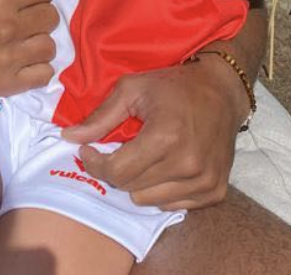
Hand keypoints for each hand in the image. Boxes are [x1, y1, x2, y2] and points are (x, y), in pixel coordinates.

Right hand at [0, 0, 57, 101]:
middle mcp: (10, 27)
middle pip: (50, 16)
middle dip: (40, 14)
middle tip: (26, 19)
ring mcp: (10, 57)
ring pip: (50, 46)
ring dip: (39, 42)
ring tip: (25, 43)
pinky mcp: (8, 83)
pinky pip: (44, 75)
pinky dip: (39, 68)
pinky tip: (25, 63)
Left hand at [61, 57, 249, 210]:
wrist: (222, 91)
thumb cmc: (173, 86)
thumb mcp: (132, 89)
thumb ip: (100, 117)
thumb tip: (68, 137)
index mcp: (166, 136)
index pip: (117, 171)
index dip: (95, 163)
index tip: (88, 149)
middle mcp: (188, 164)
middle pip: (130, 187)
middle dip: (115, 169)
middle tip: (117, 149)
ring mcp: (205, 181)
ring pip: (148, 200)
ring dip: (138, 181)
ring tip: (143, 156)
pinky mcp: (215, 191)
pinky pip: (172, 205)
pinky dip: (160, 190)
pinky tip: (164, 165)